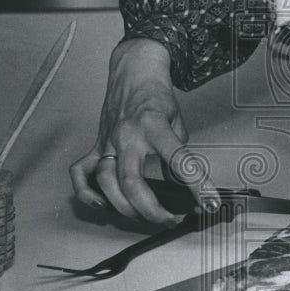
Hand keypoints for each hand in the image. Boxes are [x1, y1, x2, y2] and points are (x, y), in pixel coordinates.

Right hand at [69, 39, 216, 222]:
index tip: (208, 202)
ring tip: (144, 216)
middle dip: (152, 209)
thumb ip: (177, 150)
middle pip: (132, 182)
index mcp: (154, 125)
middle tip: (170, 220)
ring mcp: (108, 141)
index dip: (196, 185)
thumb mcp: (177, 119)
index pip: (178, 161)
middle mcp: (127, 135)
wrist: (133, 70)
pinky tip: (102, 205)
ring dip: (125, 208)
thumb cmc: (155, 94)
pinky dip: (87, 193)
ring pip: (107, 183)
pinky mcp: (96, 144)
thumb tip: (180, 181)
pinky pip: (81, 172)